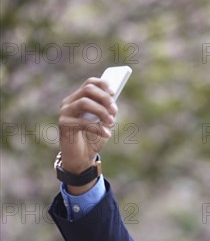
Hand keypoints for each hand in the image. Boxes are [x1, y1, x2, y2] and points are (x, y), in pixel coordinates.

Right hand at [58, 78, 117, 192]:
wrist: (82, 157)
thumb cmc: (94, 137)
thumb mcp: (104, 121)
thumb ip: (107, 110)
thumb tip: (113, 100)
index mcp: (79, 98)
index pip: (90, 83)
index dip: (103, 85)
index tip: (114, 93)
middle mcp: (69, 102)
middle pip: (88, 89)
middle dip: (105, 99)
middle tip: (114, 111)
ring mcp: (65, 112)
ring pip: (84, 102)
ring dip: (102, 112)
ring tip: (111, 122)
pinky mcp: (63, 124)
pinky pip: (82, 122)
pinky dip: (98, 128)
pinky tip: (106, 134)